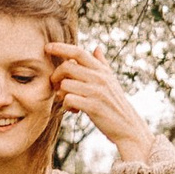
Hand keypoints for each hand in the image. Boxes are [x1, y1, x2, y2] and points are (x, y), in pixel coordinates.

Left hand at [45, 39, 156, 162]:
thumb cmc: (115, 103)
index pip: (79, 52)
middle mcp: (100, 78)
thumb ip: (102, 64)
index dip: (61, 48)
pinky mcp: (93, 107)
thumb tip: (97, 48)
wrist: (127, 126)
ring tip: (67, 100)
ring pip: (65, 84)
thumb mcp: (111, 81)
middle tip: (55, 85)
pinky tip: (73, 110)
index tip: (47, 47)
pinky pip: (69, 99)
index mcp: (102, 70)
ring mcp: (97, 92)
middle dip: (56, 75)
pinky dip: (66, 105)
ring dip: (61, 94)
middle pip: (67, 67)